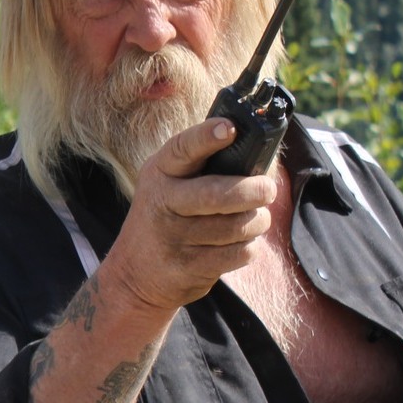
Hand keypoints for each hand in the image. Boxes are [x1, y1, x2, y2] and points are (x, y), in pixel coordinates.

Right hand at [106, 118, 277, 316]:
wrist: (134, 273)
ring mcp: (173, 237)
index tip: (230, 128)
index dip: (207, 137)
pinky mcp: (188, 267)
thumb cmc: (166, 216)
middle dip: (253, 190)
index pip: (183, 148)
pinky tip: (238, 243)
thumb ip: (200, 165)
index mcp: (160, 172)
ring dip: (257, 222)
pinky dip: (248, 247)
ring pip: (238, 226)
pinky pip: (239, 253)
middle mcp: (163, 202)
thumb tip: (258, 147)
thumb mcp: (168, 183)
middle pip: (218, 194)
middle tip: (267, 190)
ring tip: (254, 219)